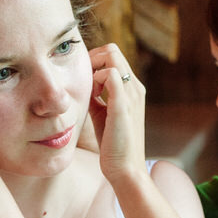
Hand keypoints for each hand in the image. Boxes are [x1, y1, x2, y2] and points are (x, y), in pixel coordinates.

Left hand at [88, 44, 146, 184]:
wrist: (125, 168)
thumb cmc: (112, 143)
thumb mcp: (102, 113)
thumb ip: (96, 96)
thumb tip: (82, 84)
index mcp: (131, 88)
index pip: (113, 55)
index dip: (94, 61)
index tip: (84, 80)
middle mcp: (134, 86)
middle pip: (112, 50)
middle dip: (92, 60)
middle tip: (83, 82)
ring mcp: (131, 94)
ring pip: (112, 56)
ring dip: (94, 68)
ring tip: (90, 91)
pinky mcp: (124, 104)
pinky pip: (111, 74)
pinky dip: (96, 79)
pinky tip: (92, 96)